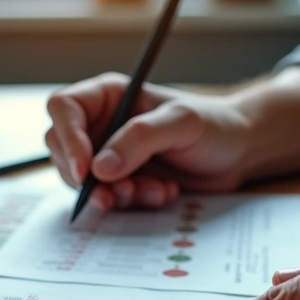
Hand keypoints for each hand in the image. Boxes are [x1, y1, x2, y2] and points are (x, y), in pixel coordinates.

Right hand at [45, 72, 253, 210]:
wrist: (237, 153)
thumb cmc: (214, 126)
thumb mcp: (181, 124)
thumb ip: (140, 140)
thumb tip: (99, 168)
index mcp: (108, 96)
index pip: (63, 108)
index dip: (67, 138)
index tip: (85, 170)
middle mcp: (101, 124)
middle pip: (62, 149)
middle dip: (88, 177)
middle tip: (121, 191)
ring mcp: (108, 154)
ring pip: (82, 181)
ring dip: (114, 194)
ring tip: (154, 190)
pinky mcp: (120, 181)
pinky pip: (106, 198)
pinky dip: (130, 203)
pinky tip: (162, 193)